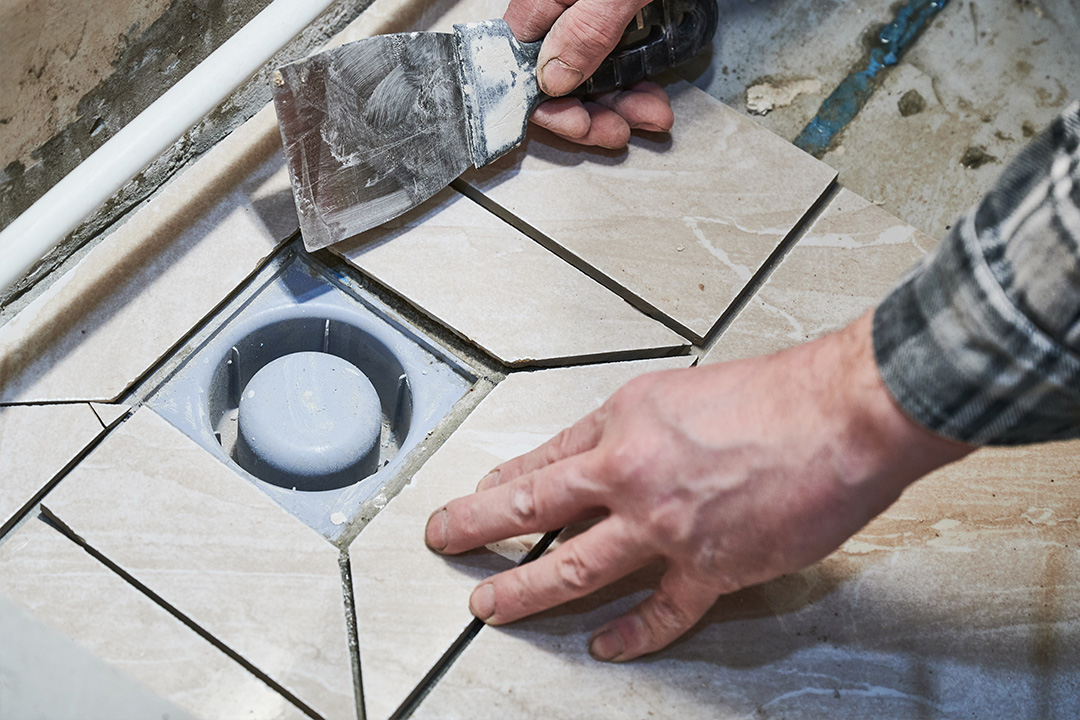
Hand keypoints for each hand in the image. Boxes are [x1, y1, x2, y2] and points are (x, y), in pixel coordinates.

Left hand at [425, 312, 973, 660]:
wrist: (842, 414)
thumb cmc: (779, 393)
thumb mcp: (685, 388)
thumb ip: (643, 426)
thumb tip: (615, 452)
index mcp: (625, 421)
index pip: (546, 455)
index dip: (504, 480)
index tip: (478, 495)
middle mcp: (631, 472)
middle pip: (534, 504)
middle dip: (476, 525)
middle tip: (444, 538)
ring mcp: (665, 525)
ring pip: (574, 566)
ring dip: (523, 588)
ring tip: (489, 603)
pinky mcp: (710, 566)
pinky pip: (658, 611)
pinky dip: (631, 634)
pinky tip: (606, 645)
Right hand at [504, 0, 673, 147]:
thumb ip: (584, 31)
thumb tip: (553, 78)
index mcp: (543, 0)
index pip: (523, 66)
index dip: (548, 106)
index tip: (578, 126)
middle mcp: (559, 8)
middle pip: (561, 78)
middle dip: (593, 114)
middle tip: (619, 131)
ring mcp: (586, 12)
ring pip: (592, 72)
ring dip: (622, 103)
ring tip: (651, 114)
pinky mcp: (614, 12)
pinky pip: (617, 55)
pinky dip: (635, 79)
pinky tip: (651, 92)